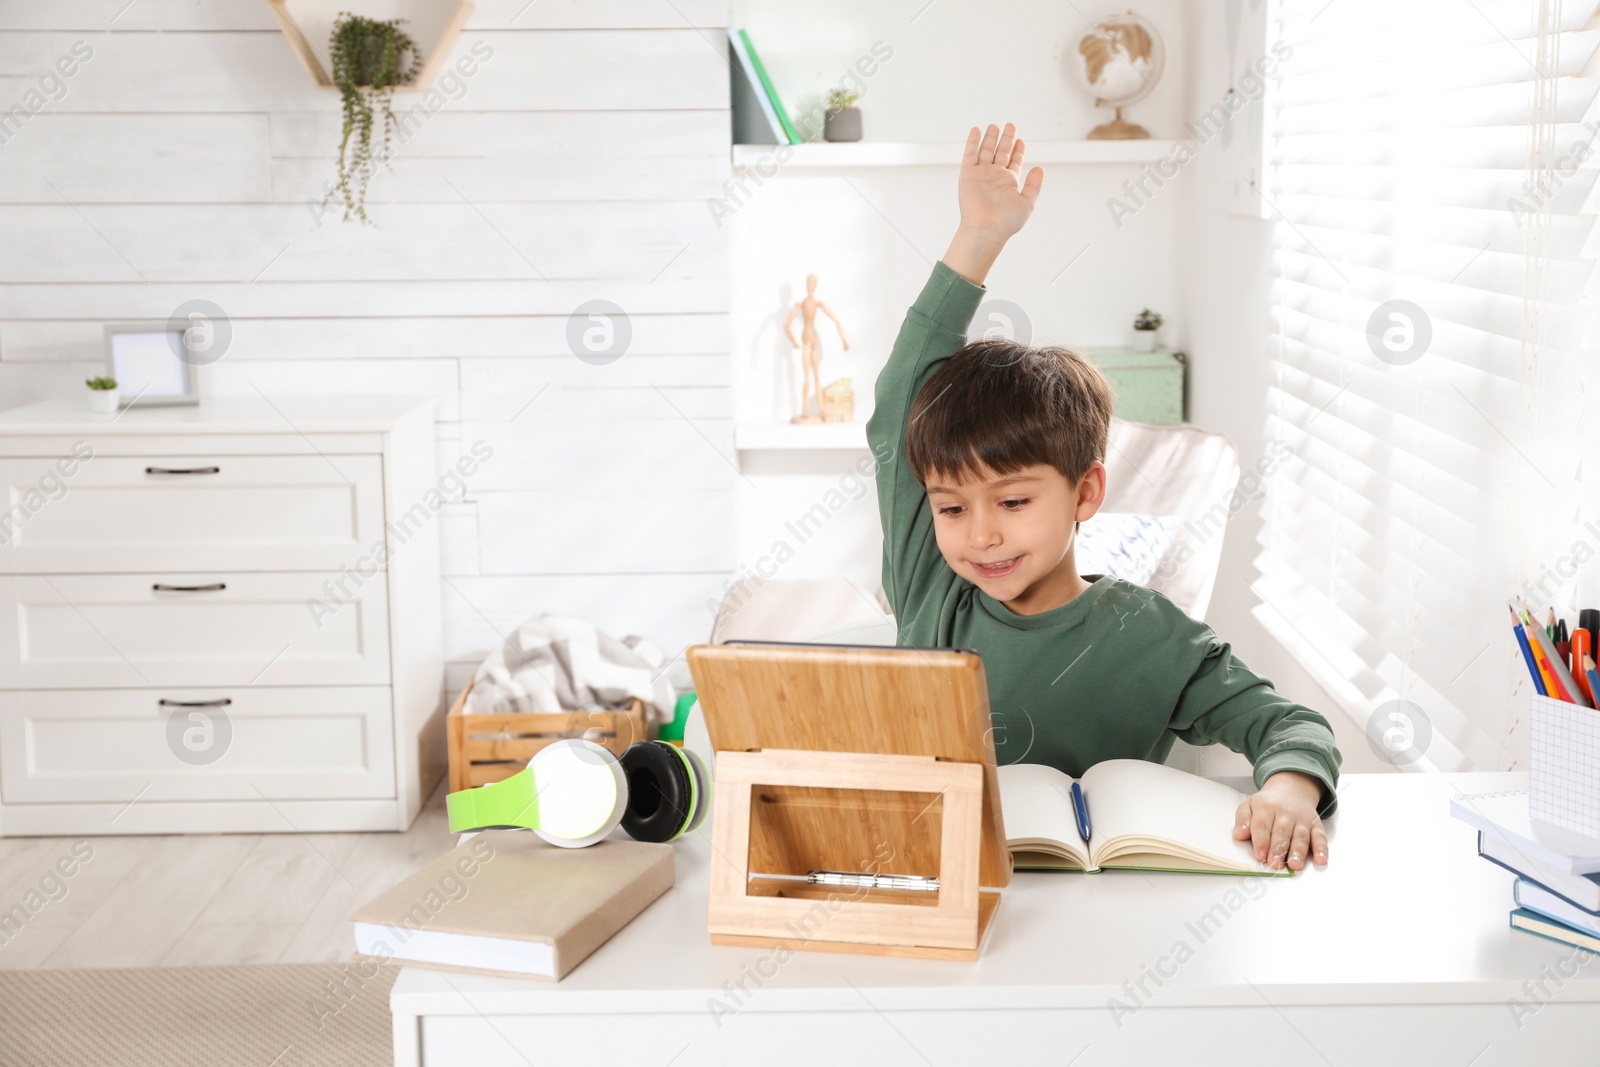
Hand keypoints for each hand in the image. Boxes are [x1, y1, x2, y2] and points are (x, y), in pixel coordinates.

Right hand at [941, 123, 1043, 285]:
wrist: (986, 229)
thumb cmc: (1006, 221)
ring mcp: (981, 174)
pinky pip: (970, 154)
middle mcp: (995, 176)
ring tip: (995, 125)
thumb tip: (1040, 168)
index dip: (1018, 150)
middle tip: (1010, 125)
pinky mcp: (968, 174)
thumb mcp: (1027, 203)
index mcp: (1009, 182)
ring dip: (990, 138)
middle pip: (1001, 152)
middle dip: (1006, 139)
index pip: (1014, 161)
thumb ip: (1034, 185)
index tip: (1021, 140)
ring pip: (986, 150)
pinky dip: (972, 142)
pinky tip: (976, 130)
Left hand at [1233, 771, 1327, 870]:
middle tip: (1275, 864)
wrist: (1292, 788)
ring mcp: (1302, 819)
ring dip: (1298, 852)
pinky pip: (1320, 836)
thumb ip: (1242, 819)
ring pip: (1301, 836)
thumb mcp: (1249, 805)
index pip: (1262, 826)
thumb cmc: (1268, 802)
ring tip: (1295, 865)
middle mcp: (1285, 813)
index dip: (1261, 842)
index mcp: (1266, 808)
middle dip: (1278, 849)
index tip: (1259, 856)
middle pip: (1282, 832)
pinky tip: (1321, 859)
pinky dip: (1322, 848)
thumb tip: (1238, 835)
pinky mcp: (1315, 824)